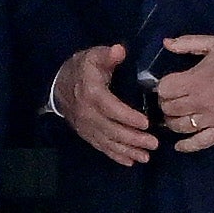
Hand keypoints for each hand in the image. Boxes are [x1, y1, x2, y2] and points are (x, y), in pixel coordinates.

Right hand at [55, 45, 154, 167]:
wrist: (59, 85)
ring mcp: (86, 127)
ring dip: (128, 150)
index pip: (112, 108)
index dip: (128, 117)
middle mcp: (88, 114)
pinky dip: (116, 156)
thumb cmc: (83, 68)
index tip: (146, 123)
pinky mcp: (87, 134)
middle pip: (112, 130)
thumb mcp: (94, 56)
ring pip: (108, 142)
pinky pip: (101, 147)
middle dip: (134, 139)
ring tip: (146, 157)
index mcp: (92, 94)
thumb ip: (108, 55)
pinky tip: (130, 162)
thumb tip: (119, 50)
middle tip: (154, 144)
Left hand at [154, 36, 213, 152]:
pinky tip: (179, 145)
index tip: (169, 85)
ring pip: (179, 126)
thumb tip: (166, 44)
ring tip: (177, 116)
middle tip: (173, 99)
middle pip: (169, 109)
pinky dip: (186, 146)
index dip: (163, 86)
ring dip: (173, 121)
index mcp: (196, 80)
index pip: (164, 89)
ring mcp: (211, 119)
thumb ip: (188, 43)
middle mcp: (200, 102)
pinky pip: (198, 143)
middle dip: (167, 103)